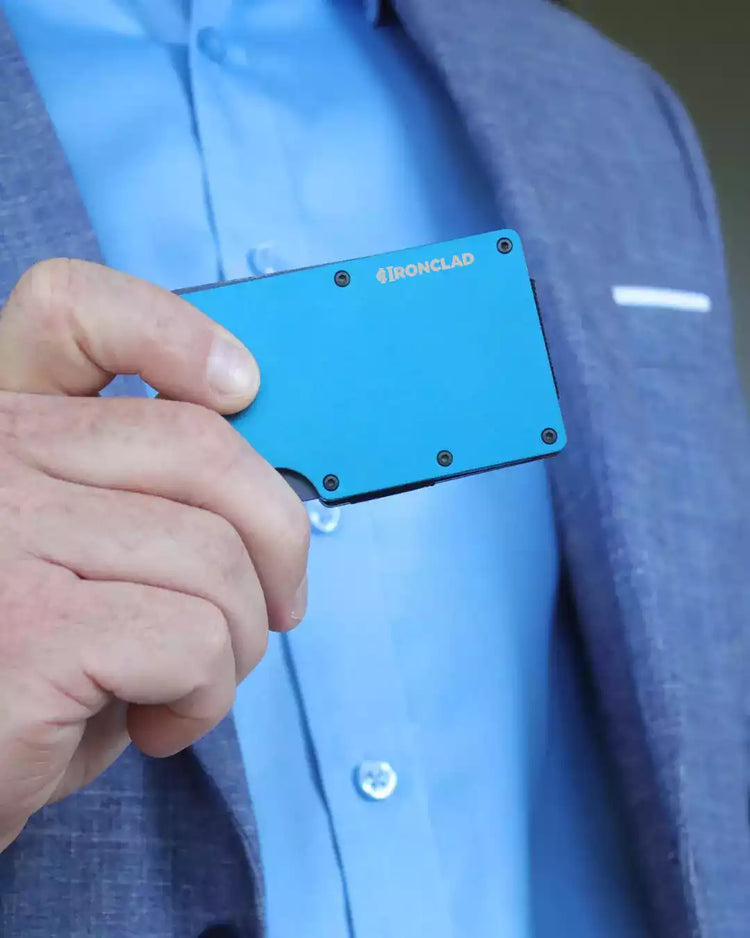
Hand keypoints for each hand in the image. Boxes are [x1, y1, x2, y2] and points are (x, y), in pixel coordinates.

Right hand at [0, 259, 309, 850]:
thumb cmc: (30, 678)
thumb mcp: (80, 565)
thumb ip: (141, 501)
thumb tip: (274, 489)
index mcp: (2, 430)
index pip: (69, 310)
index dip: (170, 329)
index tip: (242, 386)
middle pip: (198, 444)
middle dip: (278, 537)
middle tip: (273, 608)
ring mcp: (2, 532)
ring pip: (214, 555)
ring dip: (239, 641)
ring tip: (187, 685)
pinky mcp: (28, 627)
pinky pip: (194, 638)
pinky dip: (206, 695)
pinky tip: (156, 724)